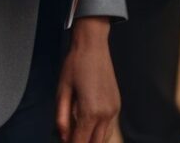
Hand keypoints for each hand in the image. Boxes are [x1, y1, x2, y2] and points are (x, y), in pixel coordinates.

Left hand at [55, 17, 118, 142]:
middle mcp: (105, 114)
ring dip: (91, 140)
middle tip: (70, 138)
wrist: (93, 46)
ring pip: (104, 138)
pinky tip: (88, 126)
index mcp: (90, 112)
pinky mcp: (117, 105)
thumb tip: (63, 137)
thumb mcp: (62, 91)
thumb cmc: (75, 65)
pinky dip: (99, 132)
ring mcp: (114, 110)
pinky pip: (109, 127)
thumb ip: (62, 118)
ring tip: (77, 134)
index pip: (80, 142)